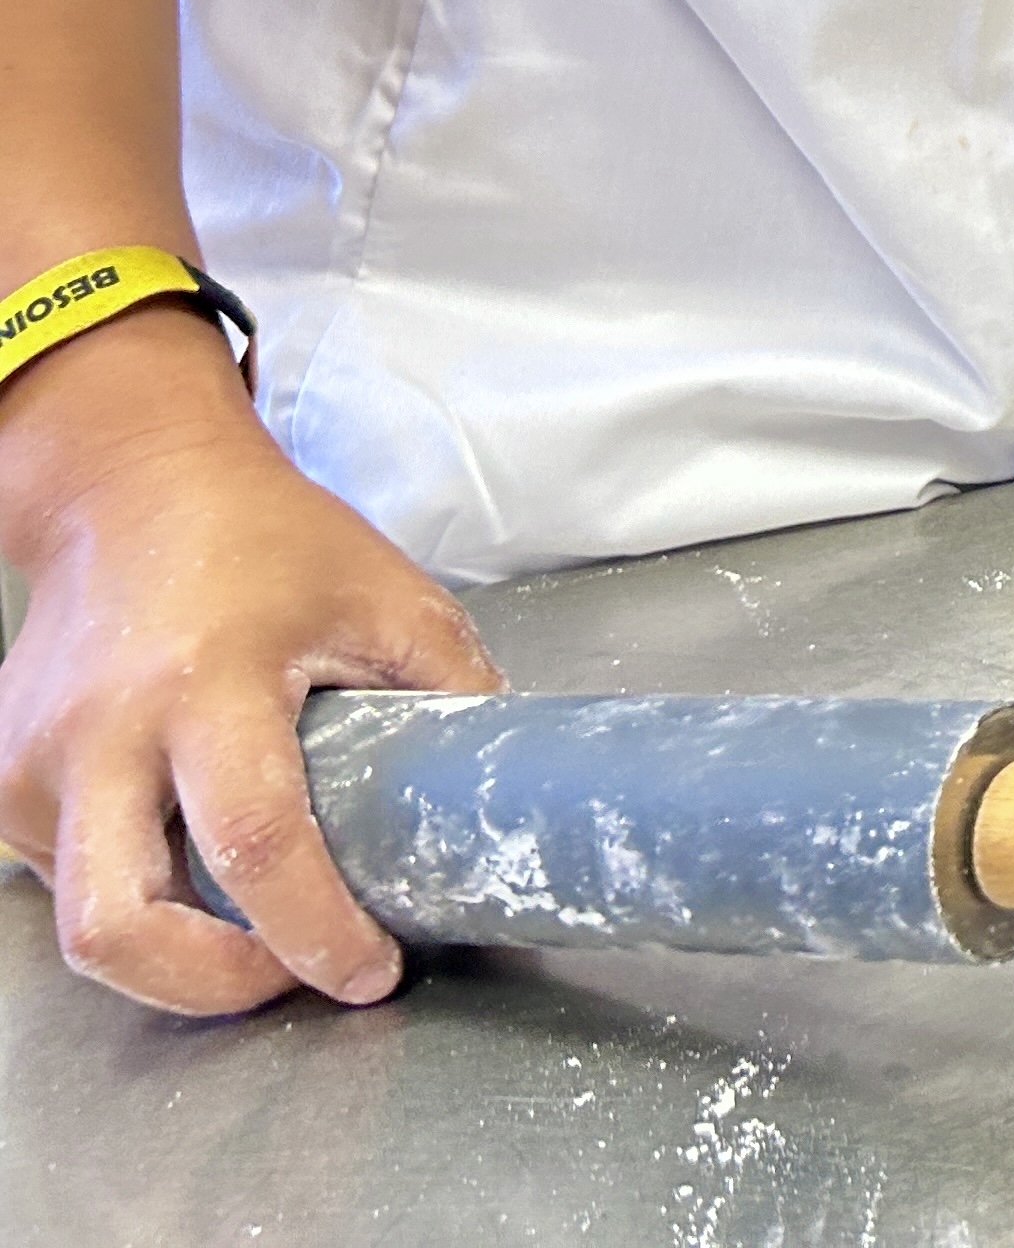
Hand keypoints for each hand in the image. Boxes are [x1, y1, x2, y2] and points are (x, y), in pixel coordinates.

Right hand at [0, 309, 498, 1014]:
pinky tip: (190, 860)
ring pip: (80, 918)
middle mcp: (100, 734)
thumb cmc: (268, 539)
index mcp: (207, 684)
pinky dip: (132, 896)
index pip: (253, 844)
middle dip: (207, 987)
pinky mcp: (3, 780)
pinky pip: (62, 878)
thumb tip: (499, 794)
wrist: (130, 492)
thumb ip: (450, 688)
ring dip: (170, 950)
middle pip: (115, 926)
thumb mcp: (388, 595)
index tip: (369, 971)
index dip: (314, 931)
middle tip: (290, 976)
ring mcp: (32, 763)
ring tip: (255, 921)